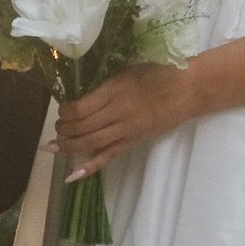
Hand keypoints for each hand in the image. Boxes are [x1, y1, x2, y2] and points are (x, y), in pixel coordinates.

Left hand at [51, 62, 199, 181]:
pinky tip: (72, 175)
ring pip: (90, 143)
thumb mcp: (128, 70)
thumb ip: (106, 83)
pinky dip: (89, 167)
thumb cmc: (160, 73)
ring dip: (69, 146)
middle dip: (63, 130)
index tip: (61, 109)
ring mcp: (125, 129)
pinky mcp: (133, 141)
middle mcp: (117, 112)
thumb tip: (81, 94)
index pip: (80, 107)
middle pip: (81, 127)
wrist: (188, 89)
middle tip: (57, 128)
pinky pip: (108, 156)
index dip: (64, 112)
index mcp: (115, 89)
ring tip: (56, 145)